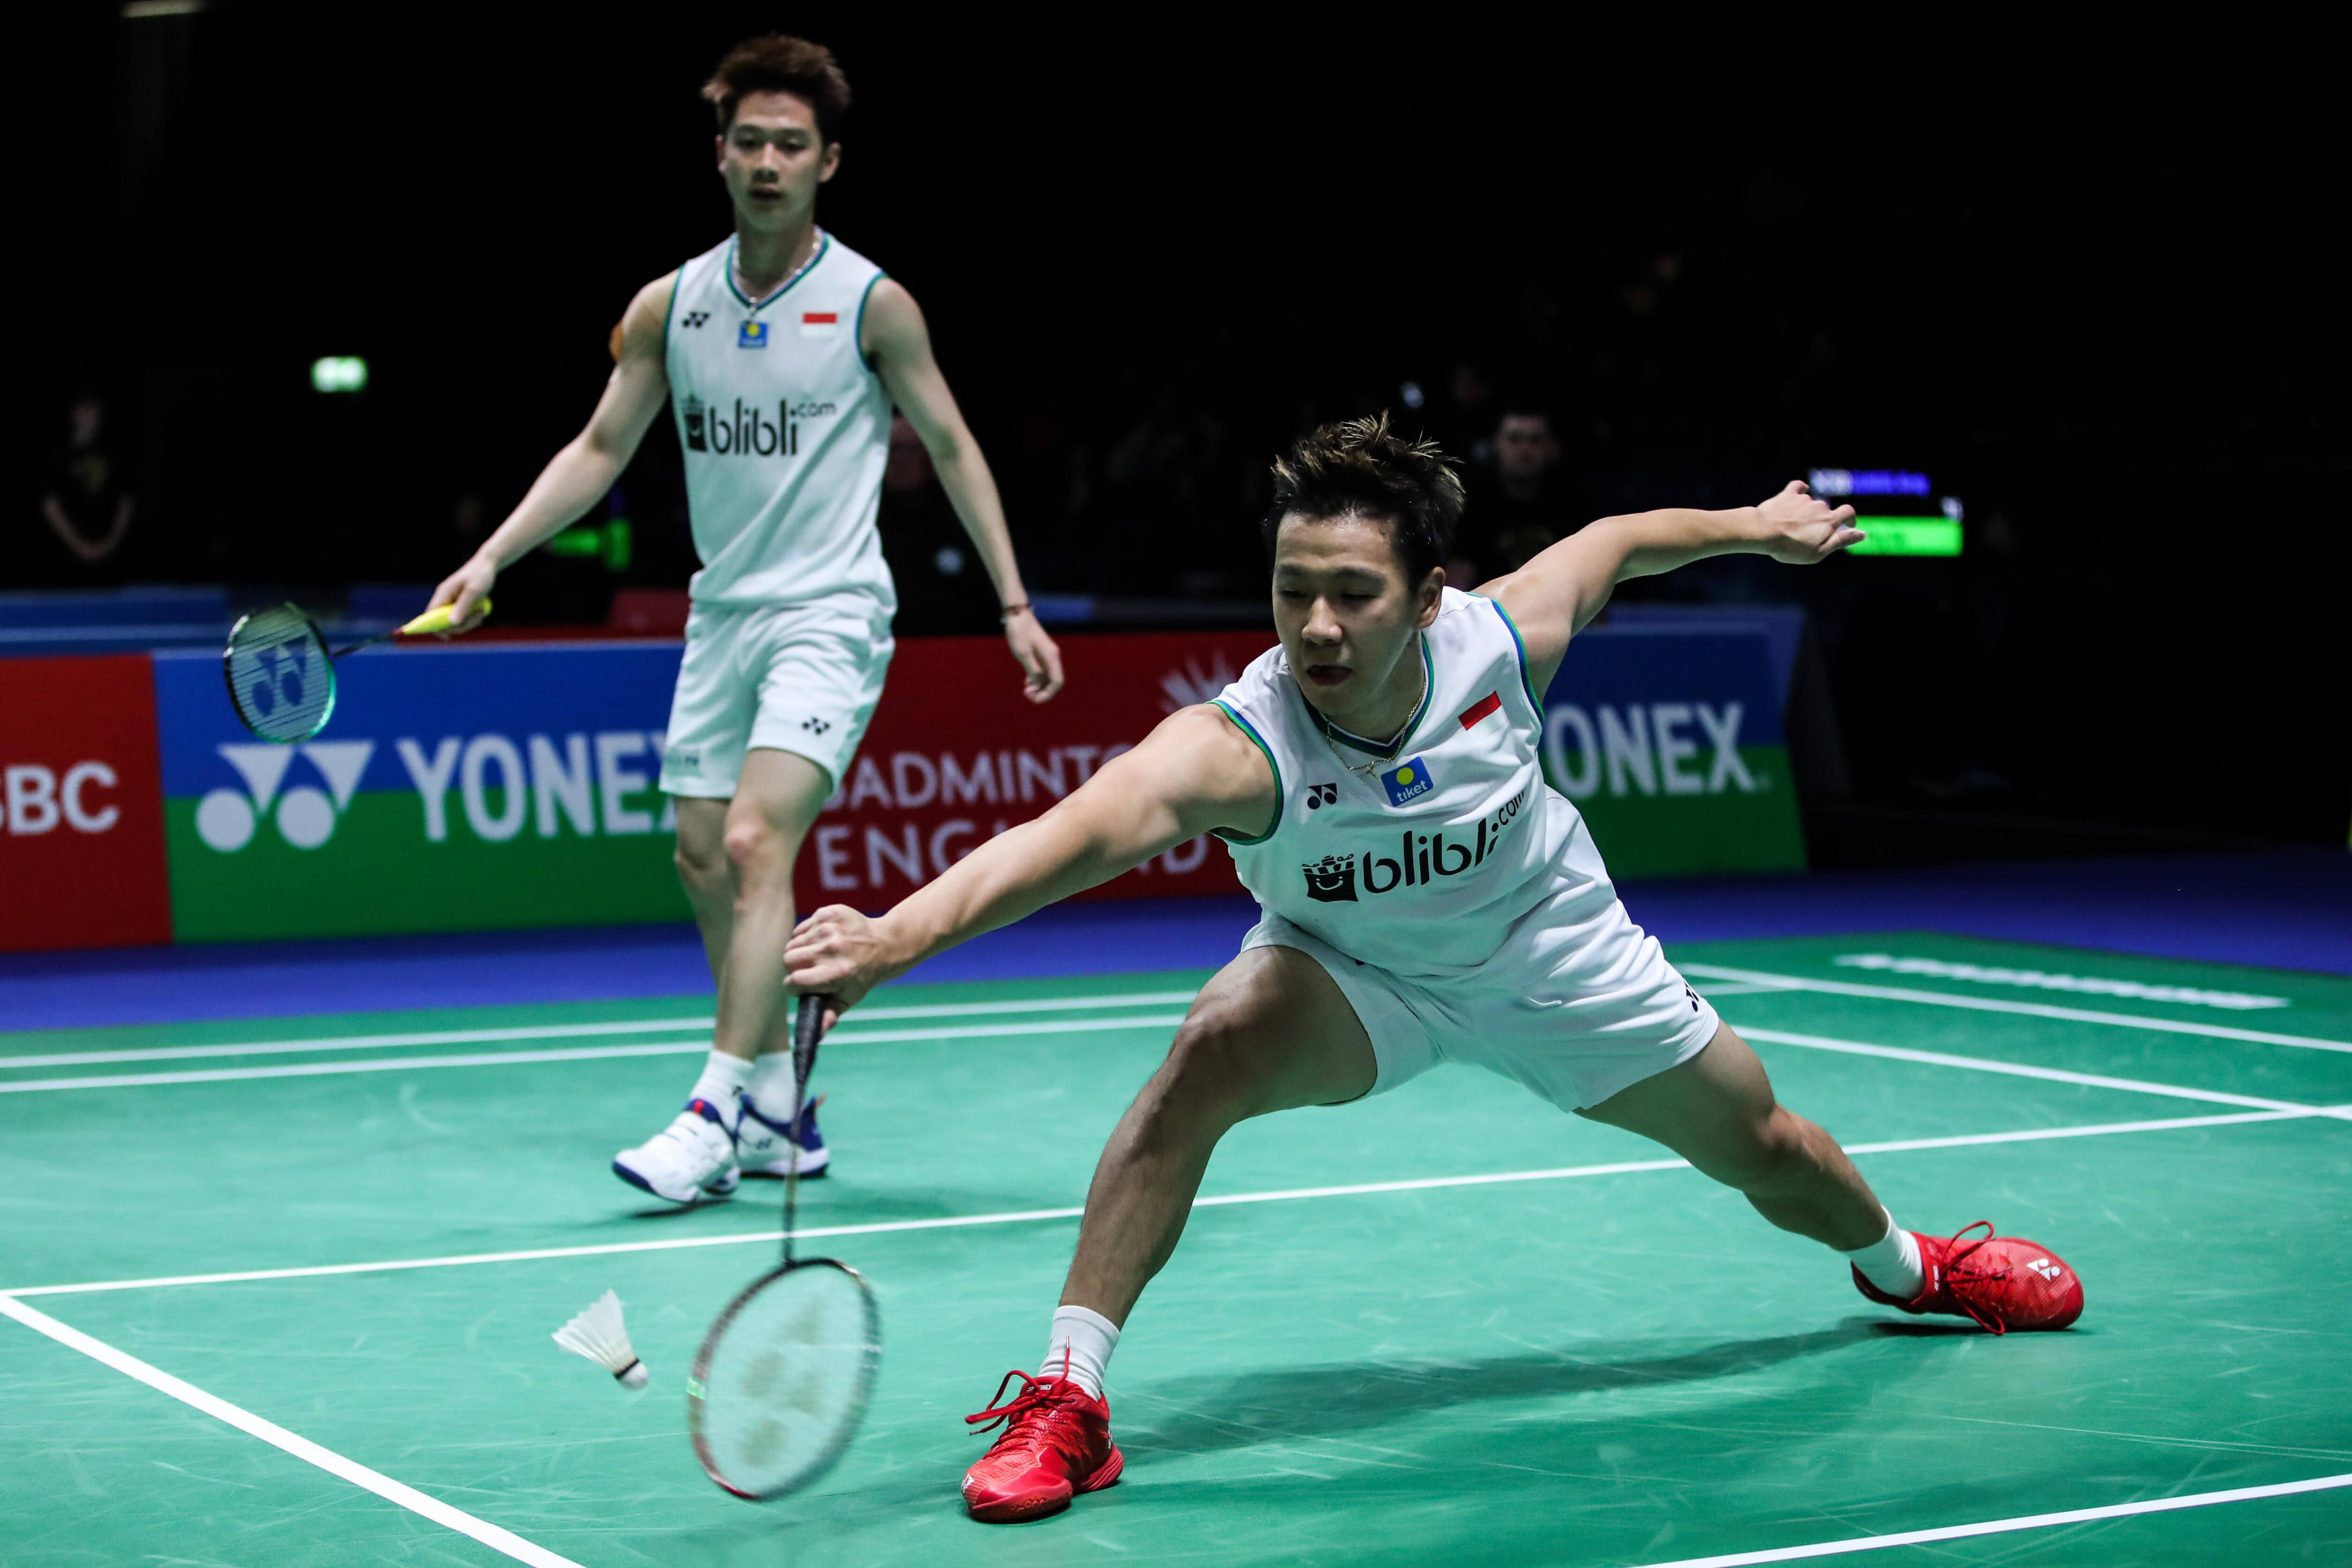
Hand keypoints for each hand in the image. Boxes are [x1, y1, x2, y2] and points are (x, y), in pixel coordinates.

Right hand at [427, 555, 498, 631]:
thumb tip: (451, 623)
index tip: (448, 637)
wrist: (488, 565)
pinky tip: (481, 610)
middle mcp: (444, 599)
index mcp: (443, 594)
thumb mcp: (473, 590)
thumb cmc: (480, 575)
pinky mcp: (460, 605)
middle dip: (461, 626)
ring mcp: (452, 603)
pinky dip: (472, 619)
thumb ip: (462, 606)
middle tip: (477, 617)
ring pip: (455, 623)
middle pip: (443, 623)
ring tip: (482, 610)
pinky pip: (463, 620)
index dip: (434, 628)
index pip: (430, 615)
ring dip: (469, 622)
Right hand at [784, 905, 902, 1025]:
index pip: (794, 982)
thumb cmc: (862, 976)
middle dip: (795, 968)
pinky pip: (801, 928)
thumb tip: (816, 1036)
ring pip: (792, 943)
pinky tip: (823, 940)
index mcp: (835, 974)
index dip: (794, 987)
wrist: (884, 944)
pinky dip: (807, 936)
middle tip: (811, 970)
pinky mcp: (828, 913)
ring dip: (801, 951)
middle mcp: (831, 949)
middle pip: (788, 960)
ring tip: (819, 955)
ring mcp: (829, 929)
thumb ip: (829, 1016)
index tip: (802, 987)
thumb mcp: (848, 998)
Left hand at [1004, 608, 1064, 702]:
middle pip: (1054, 682)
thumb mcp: (1023, 654)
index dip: (1048, 693)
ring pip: (1048, 678)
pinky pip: (1043, 671)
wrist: (1018, 614)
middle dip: (1043, 692)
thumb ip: (1032, 671)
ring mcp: (1047, 656)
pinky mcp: (1041, 654)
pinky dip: (1036, 679)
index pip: (1057, 681)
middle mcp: (1052, 657)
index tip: (1034, 698)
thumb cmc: (1019, 632)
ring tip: (1026, 691)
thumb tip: (1037, 686)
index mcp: (1051, 656)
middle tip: (1028, 696)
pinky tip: (1026, 683)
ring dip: (1039, 687)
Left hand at [1753, 480, 1863, 563]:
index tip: (1847, 525)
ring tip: (1794, 525)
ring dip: (1807, 512)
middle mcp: (1820, 506)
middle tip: (1809, 535)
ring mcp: (1804, 499)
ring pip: (1811, 503)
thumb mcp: (1819, 552)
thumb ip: (1841, 541)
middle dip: (1822, 521)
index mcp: (1829, 521)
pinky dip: (1800, 491)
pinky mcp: (1788, 494)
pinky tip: (1797, 495)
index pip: (1849, 512)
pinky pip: (1798, 488)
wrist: (1763, 531)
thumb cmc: (1790, 547)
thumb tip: (1863, 534)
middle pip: (1827, 510)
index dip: (1851, 518)